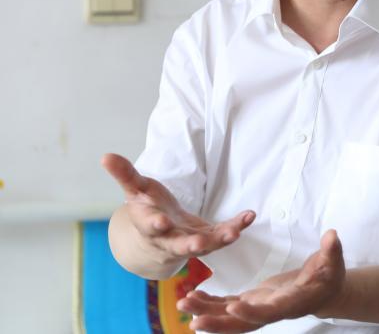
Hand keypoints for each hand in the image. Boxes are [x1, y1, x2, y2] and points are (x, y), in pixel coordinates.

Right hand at [101, 153, 254, 263]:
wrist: (159, 235)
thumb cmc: (147, 207)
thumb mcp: (136, 190)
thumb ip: (125, 174)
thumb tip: (105, 156)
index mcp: (150, 225)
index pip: (151, 227)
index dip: (155, 224)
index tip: (161, 222)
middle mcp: (170, 238)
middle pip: (179, 245)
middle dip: (189, 245)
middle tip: (199, 243)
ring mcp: (191, 241)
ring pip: (206, 246)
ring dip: (220, 239)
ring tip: (234, 232)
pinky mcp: (208, 240)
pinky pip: (223, 235)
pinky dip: (237, 227)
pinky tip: (249, 217)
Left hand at [179, 230, 344, 332]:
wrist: (325, 291)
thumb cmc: (330, 276)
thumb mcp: (333, 262)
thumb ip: (331, 251)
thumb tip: (332, 235)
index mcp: (291, 303)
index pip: (269, 312)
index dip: (252, 312)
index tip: (233, 307)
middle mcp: (272, 311)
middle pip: (242, 323)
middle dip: (218, 322)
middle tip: (194, 320)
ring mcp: (260, 308)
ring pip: (230, 317)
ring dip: (206, 312)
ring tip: (183, 303)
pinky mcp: (253, 302)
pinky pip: (228, 307)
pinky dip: (210, 303)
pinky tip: (192, 297)